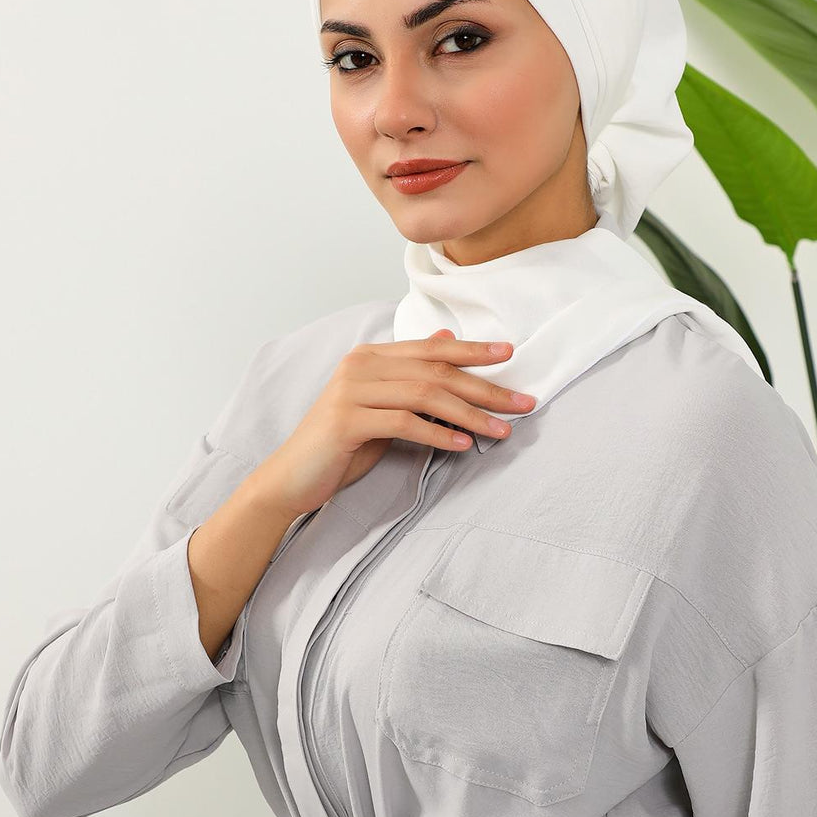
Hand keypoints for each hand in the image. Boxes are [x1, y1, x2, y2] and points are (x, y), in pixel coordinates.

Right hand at [252, 328, 535, 518]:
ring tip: (502, 430)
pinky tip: (462, 445)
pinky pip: (404, 422)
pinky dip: (437, 434)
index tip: (511, 356)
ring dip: (470, 414)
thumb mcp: (383, 405)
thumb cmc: (342, 444)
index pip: (432, 349)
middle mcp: (360, 365)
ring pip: (425, 395)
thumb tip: (447, 339)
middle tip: (524, 401)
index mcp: (371, 356)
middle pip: (435, 371)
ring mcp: (351, 391)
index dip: (473, 351)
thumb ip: (412, 374)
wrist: (293, 478)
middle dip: (485, 387)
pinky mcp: (347, 420)